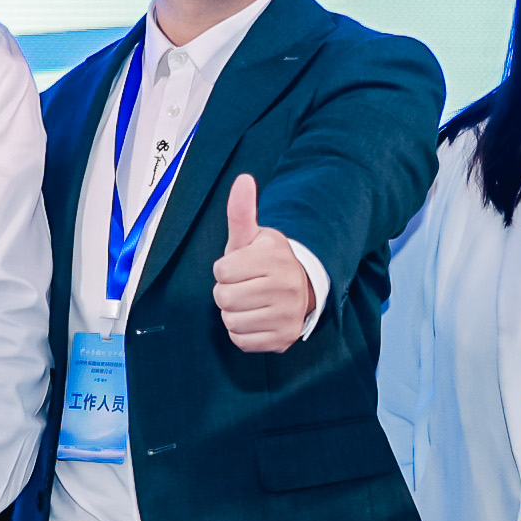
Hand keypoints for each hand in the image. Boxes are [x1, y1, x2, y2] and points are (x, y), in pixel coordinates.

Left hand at [211, 172, 317, 353]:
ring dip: (233, 313)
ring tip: (251, 301)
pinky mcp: (284, 338)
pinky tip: (256, 317)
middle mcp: (287, 287)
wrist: (300, 288)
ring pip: (231, 321)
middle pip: (223, 298)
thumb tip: (242, 179)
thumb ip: (241, 211)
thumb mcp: (252, 236)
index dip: (224, 269)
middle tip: (244, 286)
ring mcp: (287, 315)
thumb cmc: (265, 261)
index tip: (241, 266)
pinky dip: (242, 332)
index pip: (221, 271)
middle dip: (227, 291)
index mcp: (274, 258)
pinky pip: (241, 341)